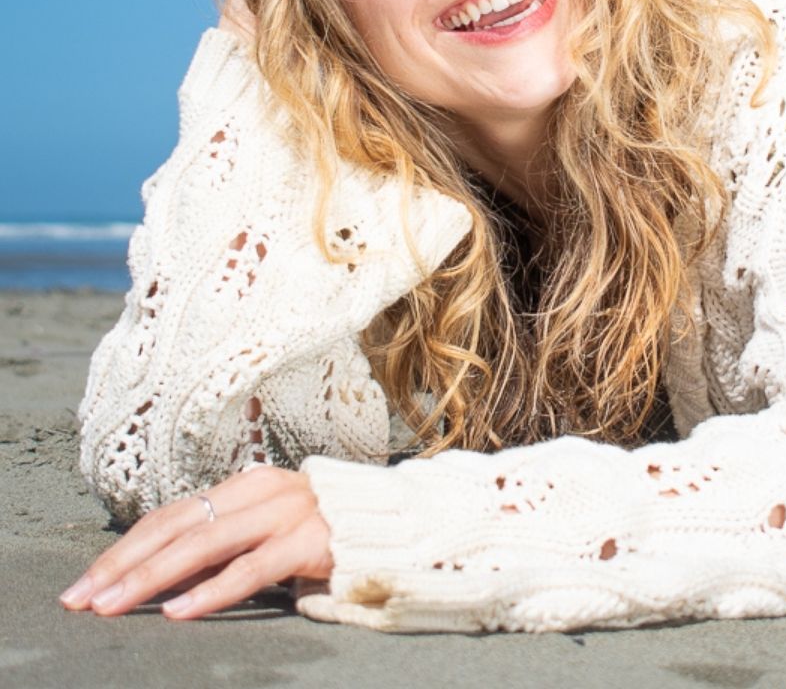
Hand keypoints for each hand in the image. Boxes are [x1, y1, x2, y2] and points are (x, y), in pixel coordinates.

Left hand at [59, 466, 331, 619]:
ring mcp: (286, 512)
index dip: (125, 547)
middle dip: (123, 563)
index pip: (172, 514)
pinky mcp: (310, 539)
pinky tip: (180, 612)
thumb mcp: (267, 529)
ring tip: (113, 605)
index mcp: (246, 485)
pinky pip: (252, 568)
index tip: (85, 582)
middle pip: (178, 525)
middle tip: (81, 597)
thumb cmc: (324, 531)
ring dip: (152, 577)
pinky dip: (212, 591)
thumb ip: (226, 542)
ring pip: (205, 543)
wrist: (393, 523)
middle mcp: (261, 491)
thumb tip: (163, 575)